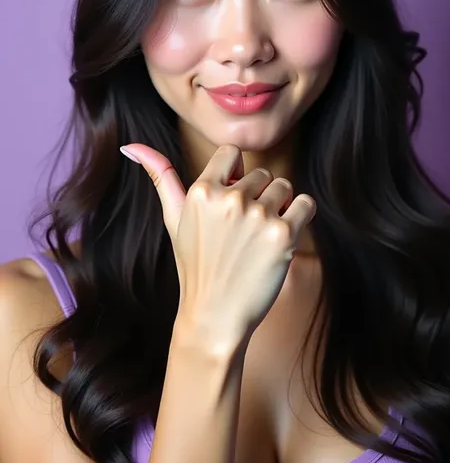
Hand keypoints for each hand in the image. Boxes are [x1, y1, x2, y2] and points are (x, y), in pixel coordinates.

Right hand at [120, 143, 316, 352]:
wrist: (215, 316)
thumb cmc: (195, 265)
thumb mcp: (173, 219)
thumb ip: (160, 176)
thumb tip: (131, 146)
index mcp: (202, 190)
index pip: (232, 152)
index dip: (236, 174)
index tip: (230, 202)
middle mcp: (230, 199)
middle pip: (262, 174)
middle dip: (258, 197)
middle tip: (242, 232)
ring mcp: (258, 216)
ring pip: (285, 187)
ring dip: (280, 207)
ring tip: (260, 237)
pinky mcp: (283, 234)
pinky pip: (306, 204)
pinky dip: (300, 216)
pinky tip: (282, 237)